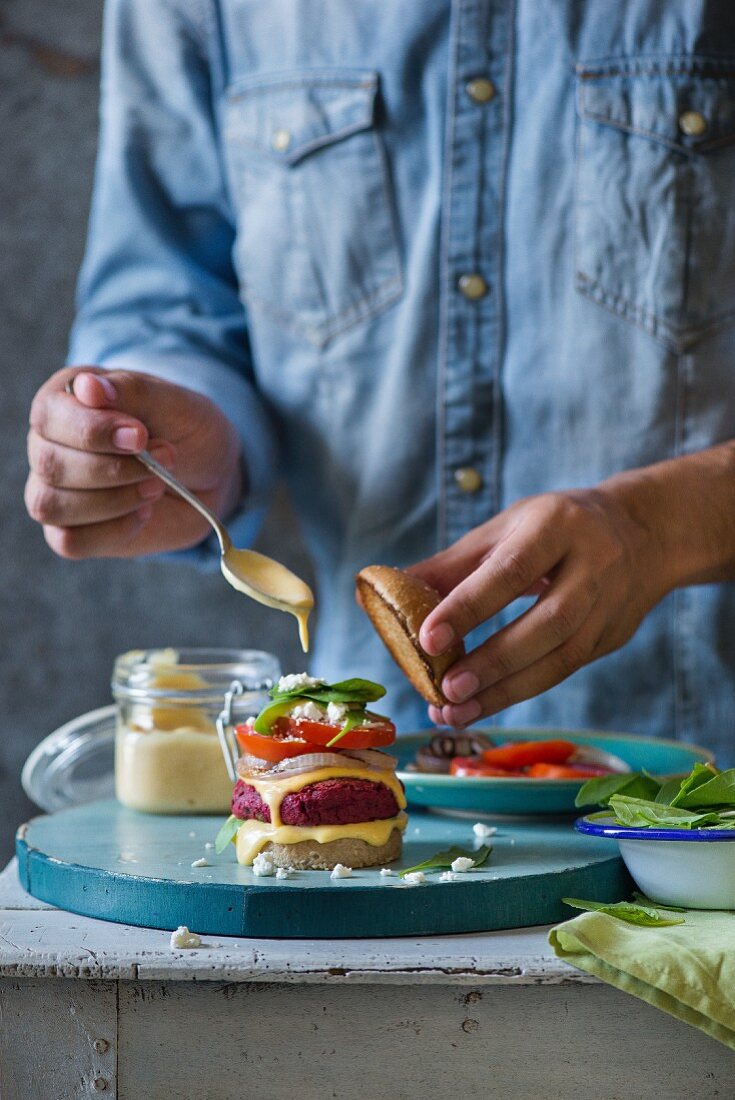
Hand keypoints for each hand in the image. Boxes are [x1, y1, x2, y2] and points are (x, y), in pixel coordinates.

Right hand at [26, 367, 241, 557]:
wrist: (212, 472)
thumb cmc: (186, 428)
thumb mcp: (173, 401)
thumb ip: (131, 390)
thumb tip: (87, 386)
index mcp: (66, 399)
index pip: (49, 415)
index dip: (92, 431)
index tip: (141, 436)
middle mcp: (49, 443)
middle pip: (50, 464)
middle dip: (114, 468)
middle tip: (165, 458)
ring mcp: (57, 490)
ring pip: (51, 505)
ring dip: (113, 500)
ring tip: (156, 485)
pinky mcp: (74, 530)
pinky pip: (69, 541)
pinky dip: (112, 530)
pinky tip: (143, 513)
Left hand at [409, 487, 672, 726]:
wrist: (642, 533)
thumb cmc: (552, 528)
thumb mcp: (505, 530)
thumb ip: (451, 565)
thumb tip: (388, 593)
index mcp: (557, 525)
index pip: (511, 570)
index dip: (469, 606)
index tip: (428, 638)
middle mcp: (592, 564)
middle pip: (548, 622)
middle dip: (495, 662)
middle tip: (445, 691)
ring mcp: (609, 604)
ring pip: (562, 657)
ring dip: (506, 691)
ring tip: (454, 711)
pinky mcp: (612, 637)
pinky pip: (565, 670)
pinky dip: (521, 691)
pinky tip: (483, 706)